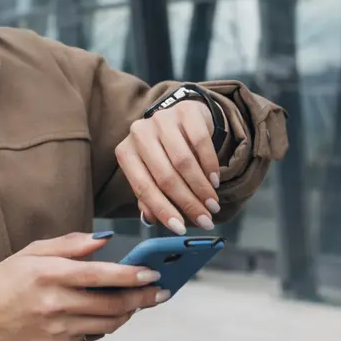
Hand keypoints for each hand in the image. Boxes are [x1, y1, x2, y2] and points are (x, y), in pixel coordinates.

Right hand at [0, 232, 165, 340]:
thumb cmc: (8, 279)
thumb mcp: (33, 251)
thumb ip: (70, 244)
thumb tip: (104, 239)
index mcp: (48, 274)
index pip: (98, 276)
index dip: (129, 276)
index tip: (152, 273)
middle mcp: (54, 304)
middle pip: (111, 304)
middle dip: (141, 298)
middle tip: (160, 291)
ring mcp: (57, 328)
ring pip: (108, 322)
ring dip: (129, 311)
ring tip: (141, 299)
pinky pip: (93, 332)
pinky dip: (107, 321)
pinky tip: (112, 310)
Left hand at [115, 100, 221, 234]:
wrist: (181, 117)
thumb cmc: (163, 151)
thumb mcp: (151, 172)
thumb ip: (149, 196)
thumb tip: (150, 220)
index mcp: (126, 151)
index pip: (143, 187)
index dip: (163, 210)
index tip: (180, 229)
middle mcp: (139, 133)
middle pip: (165, 176)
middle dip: (188, 203)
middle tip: (205, 220)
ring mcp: (162, 119)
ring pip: (184, 162)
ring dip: (201, 188)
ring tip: (212, 204)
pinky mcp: (185, 110)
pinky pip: (201, 142)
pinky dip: (210, 166)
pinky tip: (214, 181)